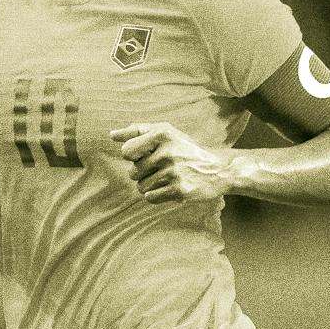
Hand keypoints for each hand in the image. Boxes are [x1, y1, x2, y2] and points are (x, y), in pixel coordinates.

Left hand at [111, 122, 232, 203]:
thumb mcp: (166, 132)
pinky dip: (157, 195)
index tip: (146, 154)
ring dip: (150, 185)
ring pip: (141, 187)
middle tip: (161, 168)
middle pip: (133, 172)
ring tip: (167, 178)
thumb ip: (137, 131)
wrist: (218, 169)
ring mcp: (174, 172)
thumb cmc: (185, 149)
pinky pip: (150, 197)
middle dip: (143, 173)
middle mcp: (168, 152)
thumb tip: (112, 135)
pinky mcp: (179, 190)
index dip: (133, 156)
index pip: (126, 151)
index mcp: (163, 133)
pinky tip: (170, 188)